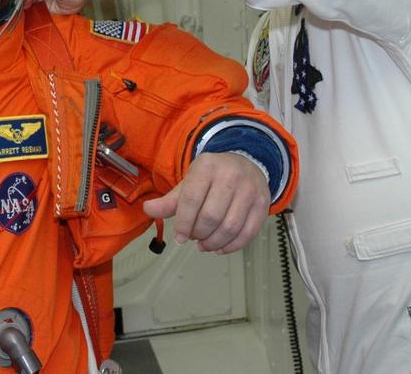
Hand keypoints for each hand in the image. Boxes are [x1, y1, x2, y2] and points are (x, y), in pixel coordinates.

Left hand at [142, 152, 270, 253]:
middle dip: (199, 233)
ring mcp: (250, 190)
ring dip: (214, 243)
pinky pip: (247, 233)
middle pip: (211, 216)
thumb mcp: (190, 182)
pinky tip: (220, 247)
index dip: (183, 223)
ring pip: (230, 227)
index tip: (179, 237)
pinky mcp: (263, 204)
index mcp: (207, 166)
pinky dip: (232, 246)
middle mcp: (231, 175)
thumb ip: (170, 200)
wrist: (247, 163)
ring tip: (204, 245)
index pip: (192, 199)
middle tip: (193, 238)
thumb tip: (148, 210)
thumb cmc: (213, 176)